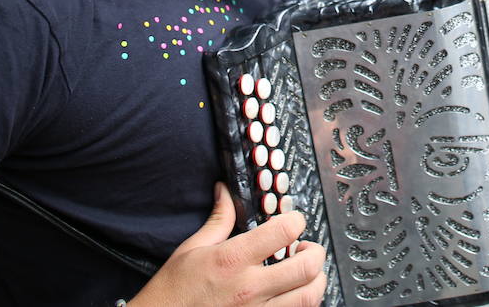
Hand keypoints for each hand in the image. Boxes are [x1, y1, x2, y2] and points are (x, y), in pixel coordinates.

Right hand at [128, 184, 325, 306]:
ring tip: (304, 272)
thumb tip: (225, 193)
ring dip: (315, 280)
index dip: (296, 220)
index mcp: (232, 260)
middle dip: (314, 251)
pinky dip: (302, 301)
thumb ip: (219, 220)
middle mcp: (249, 288)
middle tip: (305, 247)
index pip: (285, 231)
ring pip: (309, 296)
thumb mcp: (192, 249)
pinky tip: (292, 293)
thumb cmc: (173, 292)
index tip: (293, 221)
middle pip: (307, 266)